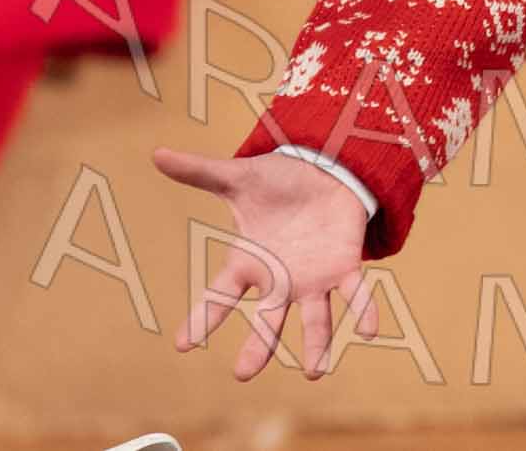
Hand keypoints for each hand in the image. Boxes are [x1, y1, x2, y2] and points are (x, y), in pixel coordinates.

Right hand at [155, 146, 376, 379]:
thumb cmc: (278, 182)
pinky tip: (369, 331)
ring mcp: (314, 278)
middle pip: (266, 319)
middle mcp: (280, 280)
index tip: (182, 344)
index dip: (202, 318)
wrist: (325, 171)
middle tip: (244, 374)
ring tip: (317, 370)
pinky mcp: (345, 266)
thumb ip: (200, 171)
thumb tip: (156, 153)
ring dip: (317, 343)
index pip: (219, 296)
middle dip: (259, 346)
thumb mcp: (239, 177)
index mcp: (248, 264)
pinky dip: (363, 311)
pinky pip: (356, 294)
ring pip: (315, 318)